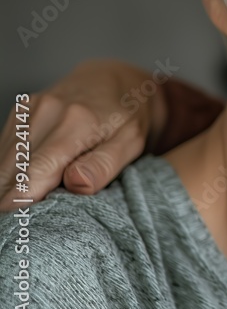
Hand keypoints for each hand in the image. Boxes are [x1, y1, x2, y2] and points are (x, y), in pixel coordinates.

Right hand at [0, 59, 166, 210]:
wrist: (115, 80)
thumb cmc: (127, 117)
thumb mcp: (131, 142)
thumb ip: (105, 164)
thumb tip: (76, 184)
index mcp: (78, 121)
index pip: (36, 171)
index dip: (21, 204)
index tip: (20, 227)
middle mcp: (47, 110)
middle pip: (12, 170)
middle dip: (14, 199)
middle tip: (25, 225)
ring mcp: (29, 108)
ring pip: (3, 163)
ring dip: (9, 186)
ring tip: (27, 207)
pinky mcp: (18, 111)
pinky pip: (3, 151)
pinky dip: (10, 171)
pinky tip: (26, 183)